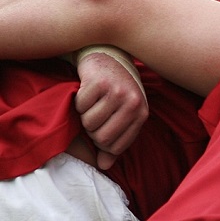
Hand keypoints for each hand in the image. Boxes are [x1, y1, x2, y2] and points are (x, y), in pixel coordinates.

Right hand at [75, 48, 148, 169]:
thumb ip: (115, 140)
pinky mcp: (99, 82)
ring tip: (90, 105)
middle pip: (102, 138)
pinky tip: (85, 92)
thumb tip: (103, 165)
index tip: (99, 134)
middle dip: (92, 132)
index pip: (116, 147)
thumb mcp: (123, 115)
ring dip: (84, 116)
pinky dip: (78, 102)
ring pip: (89, 122)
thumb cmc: (116, 90)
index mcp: (141, 114)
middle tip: (91, 119)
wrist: (109, 55)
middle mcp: (133, 103)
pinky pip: (80, 105)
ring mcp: (117, 92)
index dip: (103, 145)